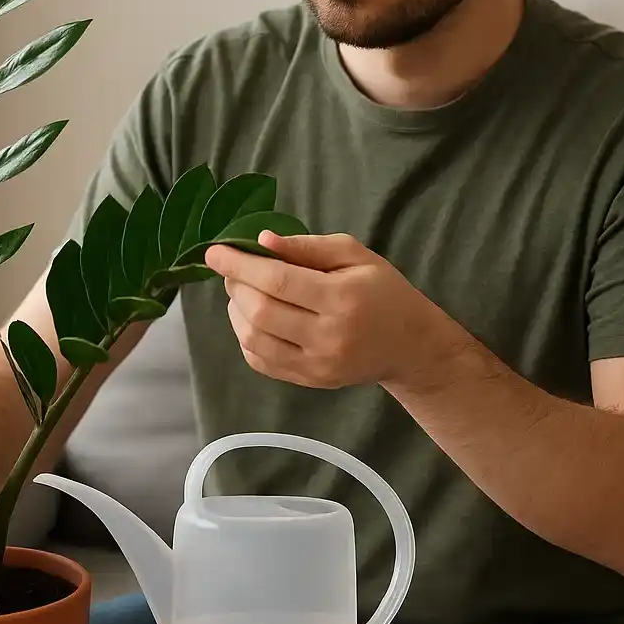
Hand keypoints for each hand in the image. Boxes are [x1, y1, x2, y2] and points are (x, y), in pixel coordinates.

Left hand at [204, 231, 448, 390]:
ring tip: (242, 292)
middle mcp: (328, 336)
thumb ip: (307, 246)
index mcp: (341, 298)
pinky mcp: (310, 382)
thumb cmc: (383, 291)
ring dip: (236, 311)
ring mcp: (317, 365)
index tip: (214, 251)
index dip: (240, 265)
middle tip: (233, 269)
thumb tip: (263, 241)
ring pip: (254, 339)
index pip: (277, 281)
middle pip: (261, 312)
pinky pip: (261, 362)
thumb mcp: (355, 255)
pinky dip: (245, 337)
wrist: (409, 345)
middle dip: (236, 286)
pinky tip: (253, 318)